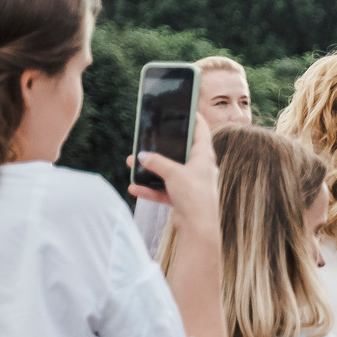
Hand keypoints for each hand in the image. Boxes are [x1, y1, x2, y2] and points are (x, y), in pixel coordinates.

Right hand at [129, 112, 219, 245]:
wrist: (198, 228)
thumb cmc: (194, 196)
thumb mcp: (173, 173)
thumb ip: (157, 162)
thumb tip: (142, 156)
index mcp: (204, 156)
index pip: (201, 131)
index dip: (194, 118)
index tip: (186, 108)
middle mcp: (199, 168)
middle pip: (180, 151)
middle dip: (162, 146)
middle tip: (148, 137)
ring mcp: (191, 183)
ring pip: (168, 171)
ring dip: (150, 169)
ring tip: (132, 163)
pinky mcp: (183, 198)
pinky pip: (163, 190)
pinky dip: (150, 189)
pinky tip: (134, 187)